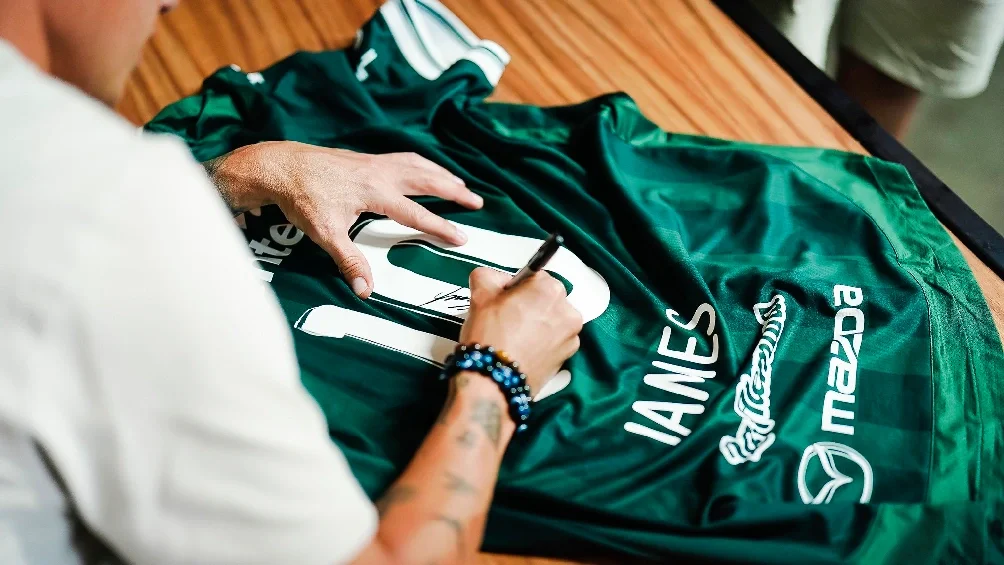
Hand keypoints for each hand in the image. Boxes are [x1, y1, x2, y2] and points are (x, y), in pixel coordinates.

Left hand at [205, 141, 482, 296]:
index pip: (416, 212)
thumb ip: (349, 261)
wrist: (280, 165)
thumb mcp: (325, 234)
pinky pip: (403, 158)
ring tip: (459, 183)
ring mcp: (374, 162)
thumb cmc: (302, 197)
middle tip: (477, 200)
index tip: (461, 237)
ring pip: (417, 164)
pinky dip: (421, 163)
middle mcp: (380, 172)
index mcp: (375, 191)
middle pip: (427, 180)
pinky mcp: (365, 158)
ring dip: (441, 174)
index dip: (440, 226)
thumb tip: (365, 289)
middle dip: (454, 191)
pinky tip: (424, 168)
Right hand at [459, 268, 582, 393]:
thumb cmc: (489, 335)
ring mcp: (571, 336)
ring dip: (539, 323)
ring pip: (553, 320)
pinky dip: (544, 342)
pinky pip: (556, 341)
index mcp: (550, 288)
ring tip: (515, 337)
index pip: (535, 277)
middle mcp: (568, 310)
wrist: (494, 382)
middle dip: (531, 305)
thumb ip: (489, 276)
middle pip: (547, 299)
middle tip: (507, 319)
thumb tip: (496, 279)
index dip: (517, 288)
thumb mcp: (480, 294)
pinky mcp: (568, 357)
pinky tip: (524, 350)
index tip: (505, 300)